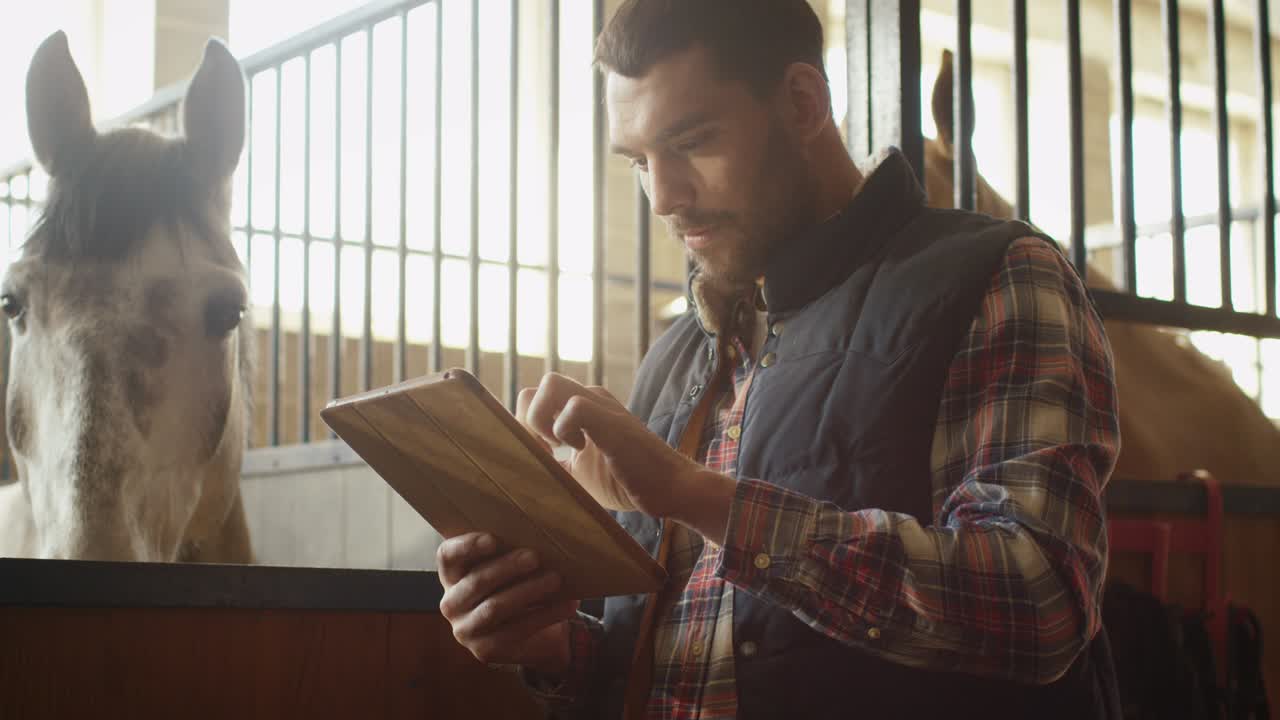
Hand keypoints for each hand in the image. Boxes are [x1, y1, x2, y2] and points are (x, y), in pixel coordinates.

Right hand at [436, 532, 578, 673]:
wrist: (531, 636)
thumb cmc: (517, 588)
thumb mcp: (510, 570)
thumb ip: (511, 553)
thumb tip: (538, 536)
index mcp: (452, 575)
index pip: (447, 555)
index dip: (466, 546)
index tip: (493, 539)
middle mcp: (451, 603)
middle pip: (476, 581)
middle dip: (507, 567)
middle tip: (534, 556)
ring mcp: (465, 630)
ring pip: (495, 607)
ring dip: (528, 590)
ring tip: (555, 579)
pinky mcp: (485, 650)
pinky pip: (517, 629)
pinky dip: (545, 615)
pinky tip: (567, 604)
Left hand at [515, 373, 737, 542]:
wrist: (672, 488)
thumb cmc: (628, 481)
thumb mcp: (579, 473)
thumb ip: (554, 462)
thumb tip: (520, 467)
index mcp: (581, 408)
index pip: (534, 399)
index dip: (525, 428)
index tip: (539, 456)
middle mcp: (589, 398)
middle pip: (535, 387)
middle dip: (527, 423)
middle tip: (545, 453)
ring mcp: (601, 405)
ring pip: (549, 384)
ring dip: (541, 420)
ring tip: (558, 448)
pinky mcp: (611, 420)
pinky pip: (573, 406)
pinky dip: (564, 430)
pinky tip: (579, 451)